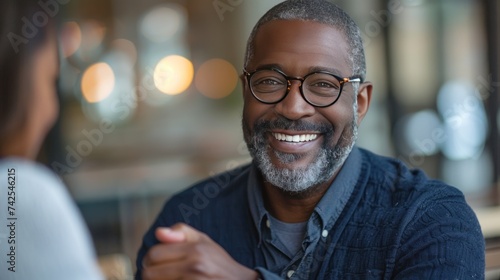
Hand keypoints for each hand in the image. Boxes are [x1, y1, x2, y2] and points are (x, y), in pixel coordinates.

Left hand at [142, 223, 258, 279]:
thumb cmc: (219, 263)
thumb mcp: (204, 241)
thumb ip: (181, 232)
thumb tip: (158, 232)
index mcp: (196, 250)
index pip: (154, 254)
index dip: (151, 259)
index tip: (156, 263)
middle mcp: (194, 267)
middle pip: (150, 273)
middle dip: (151, 273)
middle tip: (160, 274)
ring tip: (170, 279)